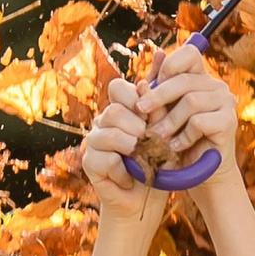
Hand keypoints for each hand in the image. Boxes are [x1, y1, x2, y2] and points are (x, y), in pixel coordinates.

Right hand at [81, 76, 164, 216]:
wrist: (145, 203)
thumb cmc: (157, 165)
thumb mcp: (165, 129)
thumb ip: (161, 99)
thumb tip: (162, 53)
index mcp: (120, 110)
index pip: (119, 88)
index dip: (138, 101)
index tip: (153, 119)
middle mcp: (103, 122)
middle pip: (114, 109)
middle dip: (139, 127)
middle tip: (152, 143)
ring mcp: (93, 141)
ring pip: (109, 131)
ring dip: (133, 147)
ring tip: (145, 159)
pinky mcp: (89, 162)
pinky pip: (107, 157)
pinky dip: (126, 170)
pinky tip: (133, 177)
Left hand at [142, 41, 239, 177]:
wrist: (199, 174)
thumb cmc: (177, 141)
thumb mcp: (162, 114)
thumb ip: (155, 93)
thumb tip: (144, 75)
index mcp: (201, 78)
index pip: (189, 54)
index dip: (169, 65)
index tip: (151, 85)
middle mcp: (217, 86)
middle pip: (184, 79)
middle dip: (158, 96)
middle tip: (140, 111)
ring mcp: (226, 102)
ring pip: (191, 101)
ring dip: (169, 121)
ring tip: (157, 137)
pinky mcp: (229, 121)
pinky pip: (199, 121)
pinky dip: (183, 136)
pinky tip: (176, 147)